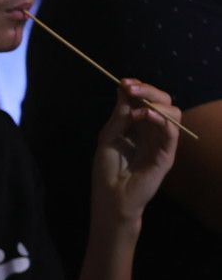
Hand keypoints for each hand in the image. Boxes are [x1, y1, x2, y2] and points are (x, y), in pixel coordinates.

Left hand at [90, 78, 180, 225]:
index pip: (146, 100)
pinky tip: (146, 116)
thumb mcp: (109, 136)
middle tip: (132, 89)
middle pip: (163, 102)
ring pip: (173, 113)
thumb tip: (124, 89)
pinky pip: (172, 132)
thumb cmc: (107, 169)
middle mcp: (152, 131)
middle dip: (148, 91)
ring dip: (156, 104)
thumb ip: (119, 115)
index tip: (124, 82)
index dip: (138, 88)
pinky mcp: (167, 154)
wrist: (112, 196)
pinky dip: (161, 119)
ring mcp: (161, 142)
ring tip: (138, 109)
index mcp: (137, 126)